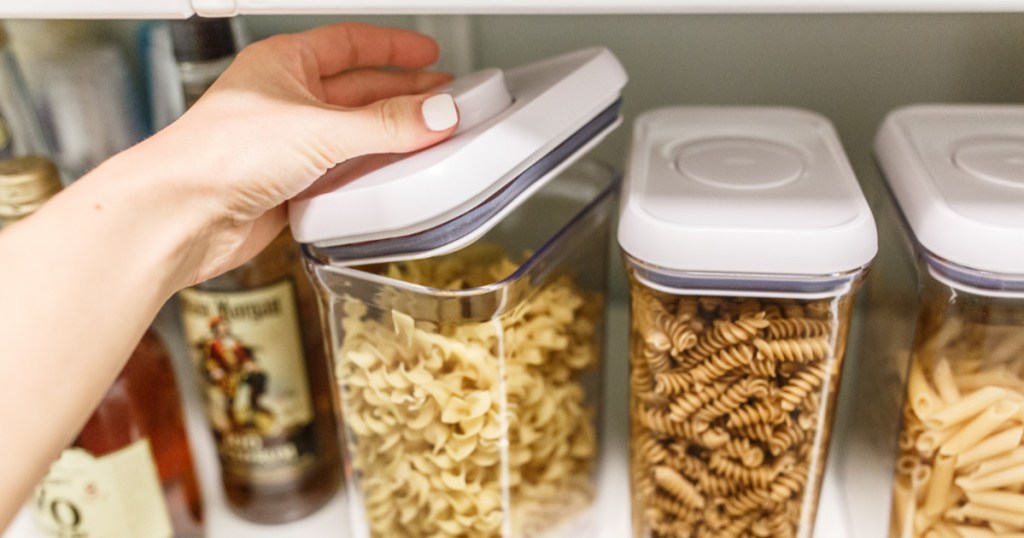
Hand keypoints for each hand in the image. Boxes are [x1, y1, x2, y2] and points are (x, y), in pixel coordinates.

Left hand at [129, 22, 457, 284]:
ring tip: (430, 138)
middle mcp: (284, 101)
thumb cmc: (218, 155)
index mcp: (282, 64)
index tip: (429, 52)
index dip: (393, 46)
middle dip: (402, 95)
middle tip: (443, 101)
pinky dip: (371, 175)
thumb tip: (435, 112)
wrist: (181, 216)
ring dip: (389, 137)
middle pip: (357, 90)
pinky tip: (394, 177)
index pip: (349, 43)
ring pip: (352, 135)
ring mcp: (286, 145)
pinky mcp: (289, 187)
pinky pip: (342, 174)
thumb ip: (385, 124)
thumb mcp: (319, 129)